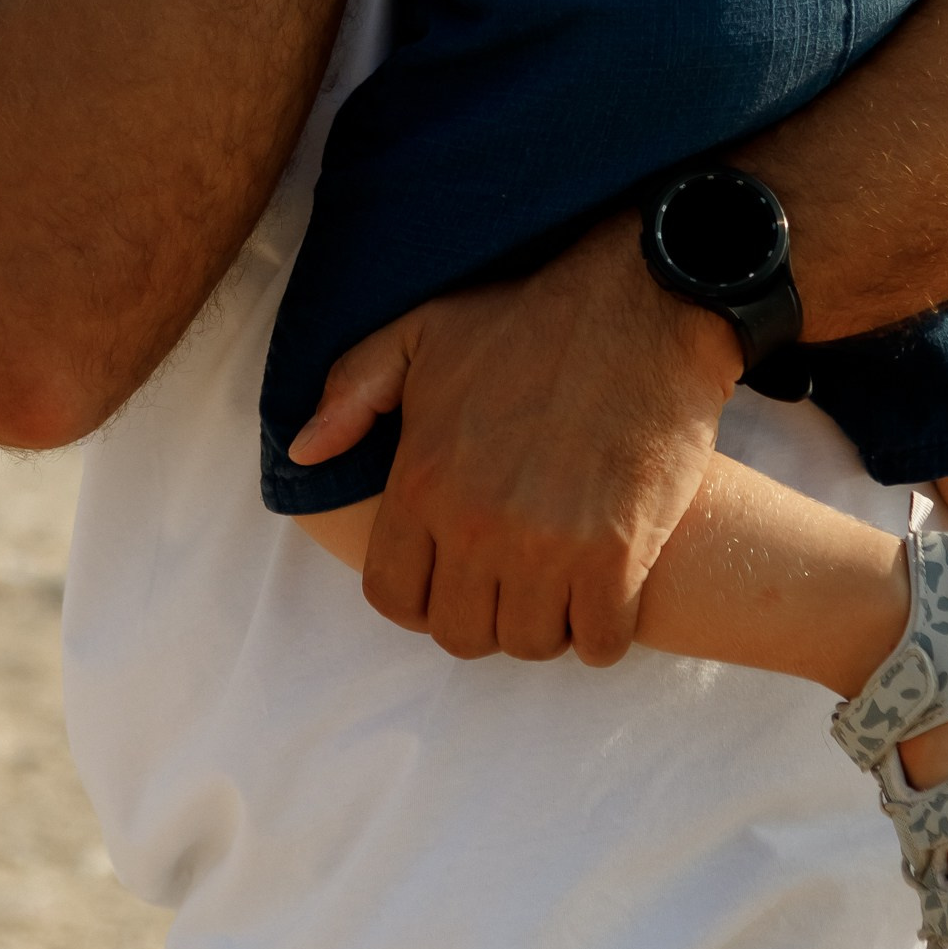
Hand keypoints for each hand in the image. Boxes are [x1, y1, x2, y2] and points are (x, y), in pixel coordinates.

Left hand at [288, 216, 743, 664]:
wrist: (644, 303)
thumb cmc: (530, 319)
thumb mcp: (420, 331)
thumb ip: (351, 391)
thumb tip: (304, 452)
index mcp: (421, 482)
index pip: (393, 596)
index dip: (421, 596)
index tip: (453, 576)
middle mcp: (475, 527)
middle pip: (461, 634)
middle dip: (483, 614)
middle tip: (513, 579)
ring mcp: (548, 548)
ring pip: (528, 644)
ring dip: (544, 623)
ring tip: (561, 583)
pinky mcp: (619, 557)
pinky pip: (598, 643)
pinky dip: (604, 630)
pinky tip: (610, 592)